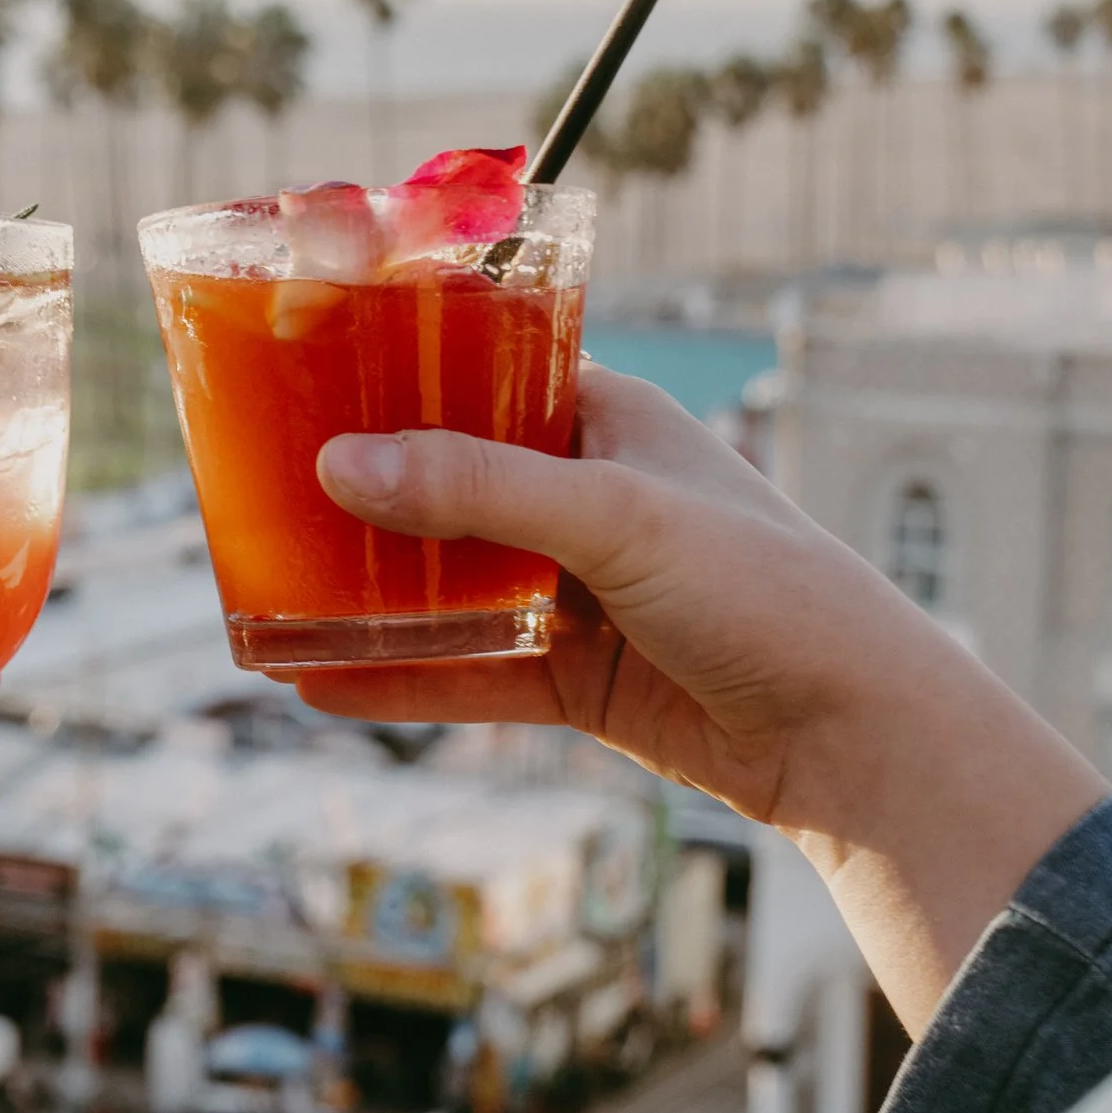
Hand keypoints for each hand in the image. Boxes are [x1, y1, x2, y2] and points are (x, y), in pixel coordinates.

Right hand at [299, 365, 1103, 1030]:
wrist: (859, 734)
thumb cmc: (767, 591)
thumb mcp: (616, 519)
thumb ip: (476, 490)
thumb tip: (341, 466)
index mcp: (608, 421)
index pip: (479, 378)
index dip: (394, 380)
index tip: (298, 382)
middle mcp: (587, 497)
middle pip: (446, 486)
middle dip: (358, 498)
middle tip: (252, 499)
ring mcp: (580, 590)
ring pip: (446, 584)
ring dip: (364, 597)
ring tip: (261, 601)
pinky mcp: (579, 679)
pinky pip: (466, 670)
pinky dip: (396, 678)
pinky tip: (317, 684)